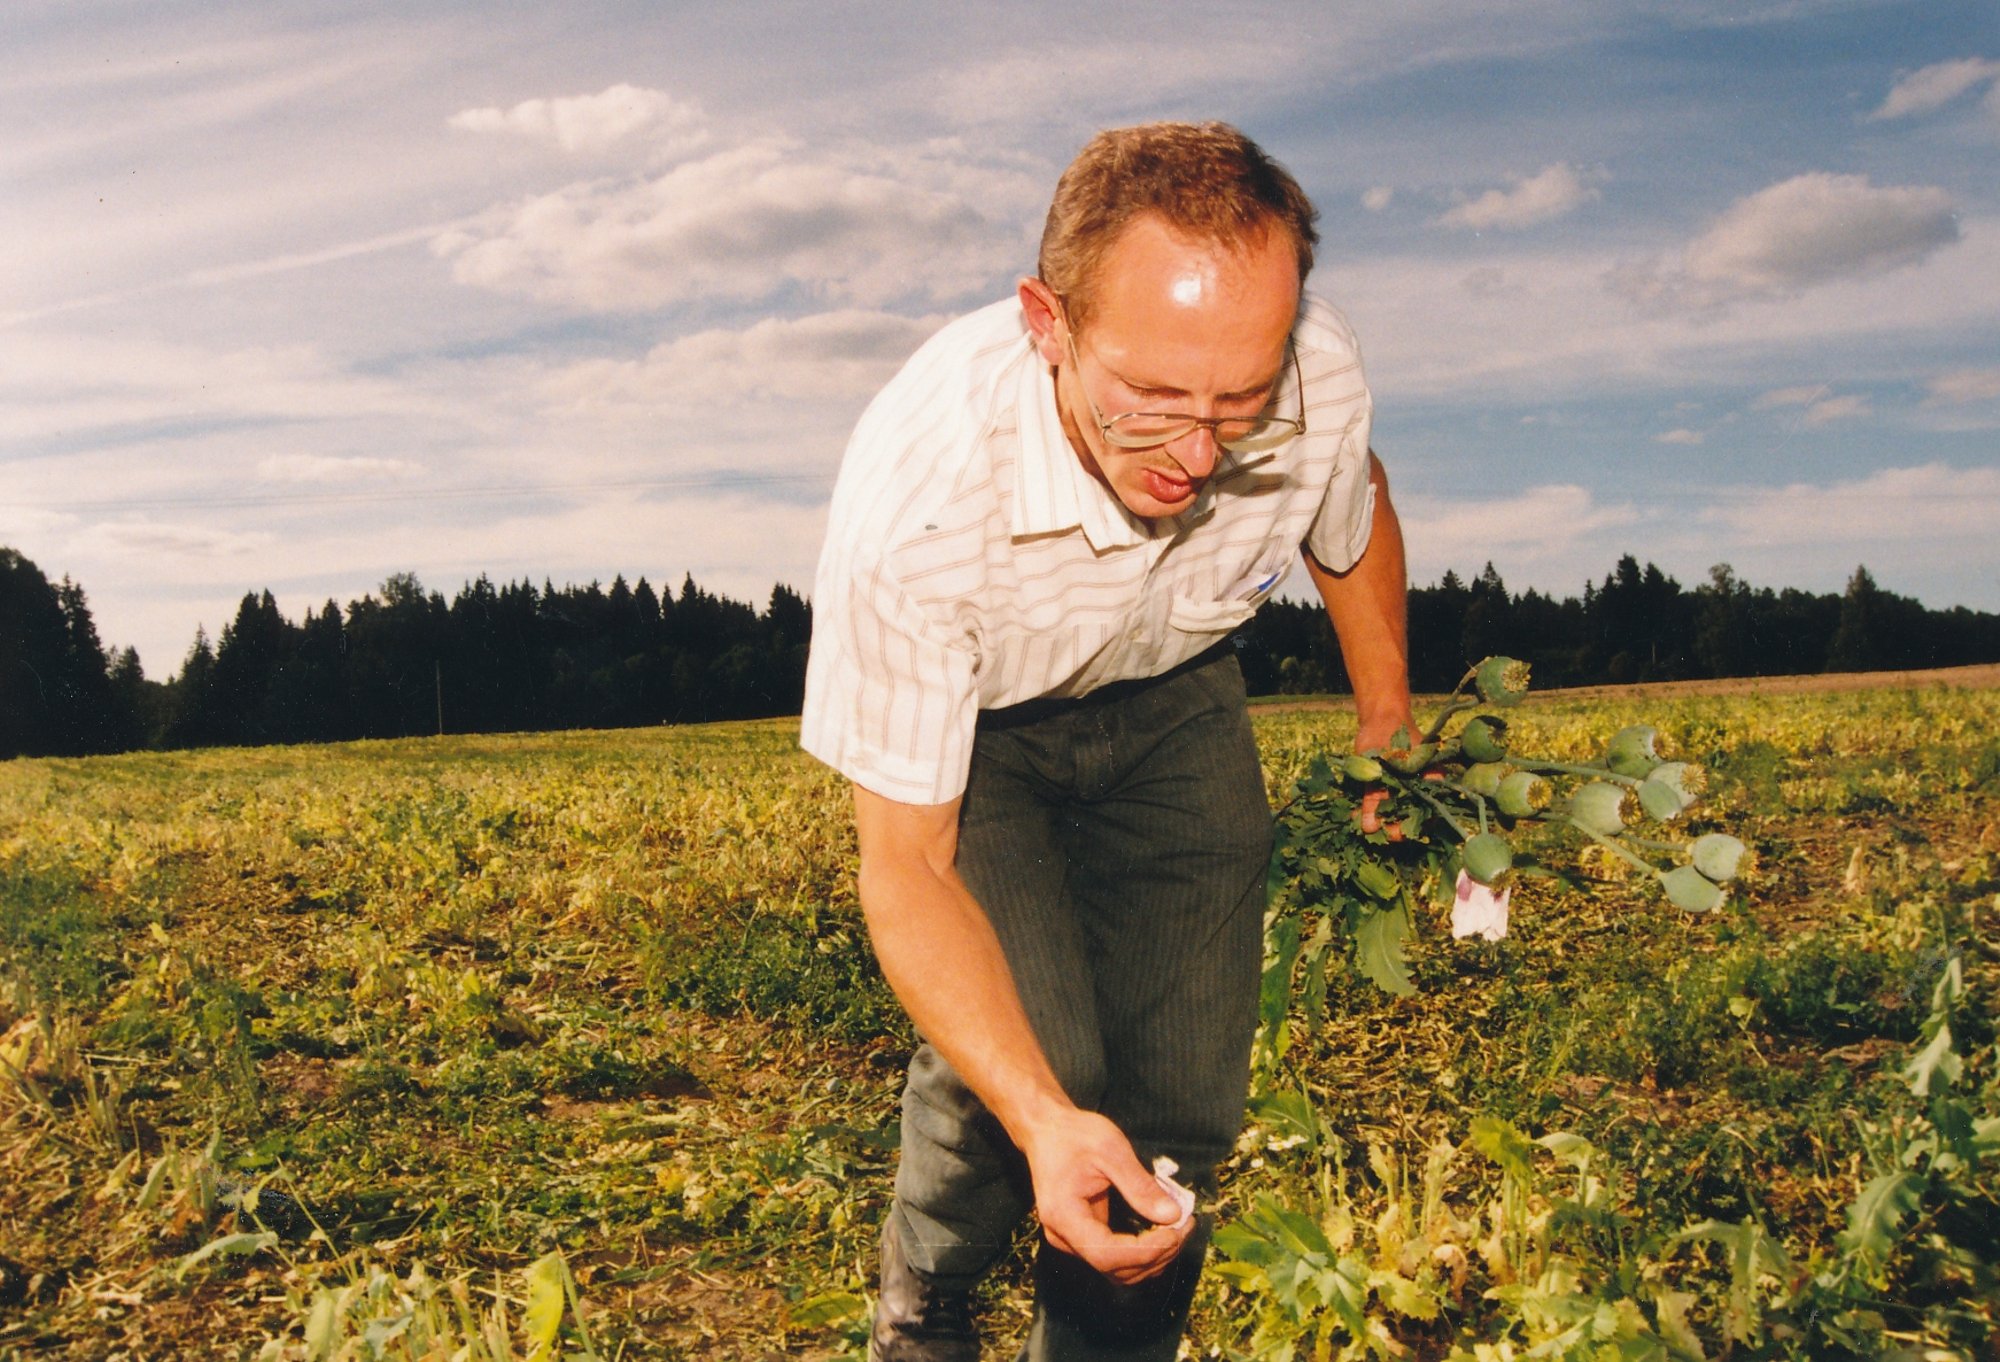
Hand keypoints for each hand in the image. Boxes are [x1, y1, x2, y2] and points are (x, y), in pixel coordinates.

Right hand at [1018, 1107, 1192, 1283]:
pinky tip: (1162, 1232)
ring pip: (1117, 1271)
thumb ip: (1140, 1185)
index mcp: (1064, 1216)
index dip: (1147, 1252)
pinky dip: (1141, 1252)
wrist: (1046, 1130)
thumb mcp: (1111, 1150)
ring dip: (1153, 1258)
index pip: (1108, 1256)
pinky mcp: (1080, 1237)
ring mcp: (1070, 1240)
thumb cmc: (1075, 1134)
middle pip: (1116, 1269)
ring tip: (1179, 1228)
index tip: (1177, 1230)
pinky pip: (1115, 1258)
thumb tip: (1173, 1216)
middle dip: (1157, 1254)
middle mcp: (1063, 1237)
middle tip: (1186, 1224)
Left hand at [1354, 711, 1420, 838]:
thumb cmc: (1387, 733)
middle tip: (1371, 834)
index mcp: (1432, 781)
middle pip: (1410, 818)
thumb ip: (1374, 797)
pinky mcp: (1391, 786)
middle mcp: (1422, 787)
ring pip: (1396, 812)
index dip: (1410, 829)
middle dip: (1391, 828)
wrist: (1381, 715)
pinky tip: (1355, 815)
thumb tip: (1370, 828)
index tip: (1390, 836)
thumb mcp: (1379, 765)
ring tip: (1359, 825)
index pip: (1426, 815)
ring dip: (1379, 821)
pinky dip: (1371, 810)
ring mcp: (1407, 787)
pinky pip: (1383, 803)